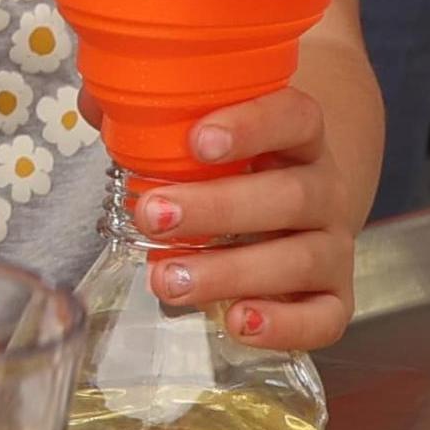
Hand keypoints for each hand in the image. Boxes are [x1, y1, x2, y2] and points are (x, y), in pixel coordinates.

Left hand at [124, 86, 358, 352]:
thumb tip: (95, 103)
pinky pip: (324, 319)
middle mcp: (325, 190)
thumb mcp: (205, 137)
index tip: (197, 141)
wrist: (294, 217)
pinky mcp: (334, 299)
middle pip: (291, 195)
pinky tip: (236, 322)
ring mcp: (332, 247)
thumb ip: (154, 118)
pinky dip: (285, 326)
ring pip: (299, 259)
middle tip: (153, 216)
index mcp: (298, 138)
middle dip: (217, 209)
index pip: (295, 117)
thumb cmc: (237, 173)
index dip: (253, 125)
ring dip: (230, 272)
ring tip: (166, 280)